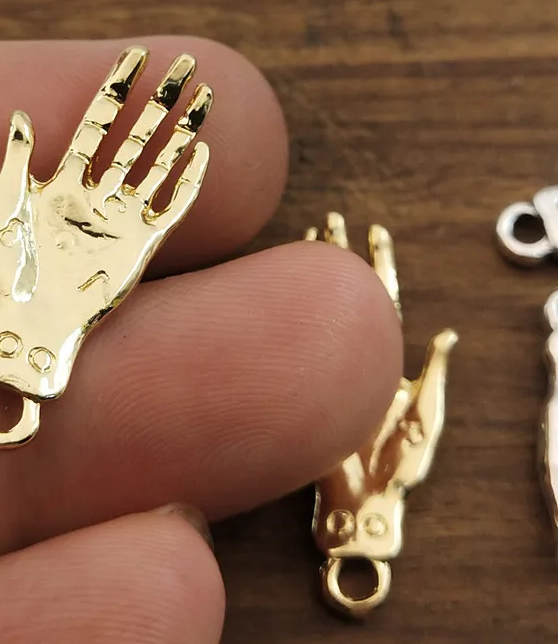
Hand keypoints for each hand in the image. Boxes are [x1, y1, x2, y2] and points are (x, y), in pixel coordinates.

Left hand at [0, 47, 211, 444]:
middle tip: (185, 64)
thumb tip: (20, 115)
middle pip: (137, 135)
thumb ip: (16, 162)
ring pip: (160, 165)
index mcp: (63, 181)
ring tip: (203, 98)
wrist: (24, 329)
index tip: (136, 56)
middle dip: (161, 99)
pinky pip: (172, 211)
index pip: (98, 122)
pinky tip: (202, 157)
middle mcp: (98, 196)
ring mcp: (121, 221)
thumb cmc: (4, 274)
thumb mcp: (2, 211)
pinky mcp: (141, 249)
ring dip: (182, 132)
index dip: (118, 88)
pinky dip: (188, 185)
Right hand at [308, 214, 456, 563]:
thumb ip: (432, 376)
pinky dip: (282, 310)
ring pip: (317, 307)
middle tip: (330, 219)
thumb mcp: (424, 419)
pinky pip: (289, 339)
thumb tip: (447, 334)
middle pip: (347, 292)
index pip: (383, 297)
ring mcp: (325, 365)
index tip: (372, 230)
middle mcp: (354, 353)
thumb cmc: (395, 466)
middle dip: (340, 253)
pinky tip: (273, 290)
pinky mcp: (301, 382)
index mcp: (386, 356)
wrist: (357, 501)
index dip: (378, 262)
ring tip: (308, 239)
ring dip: (314, 272)